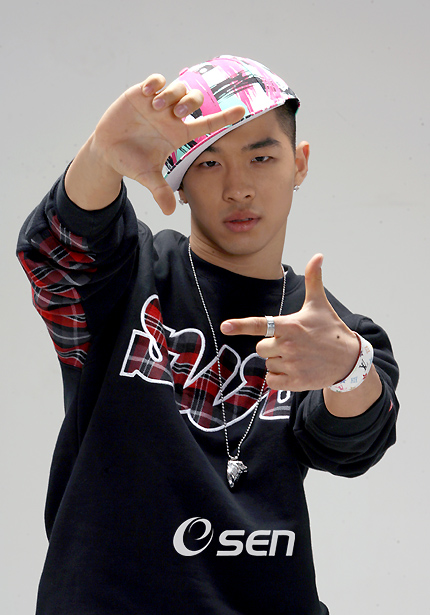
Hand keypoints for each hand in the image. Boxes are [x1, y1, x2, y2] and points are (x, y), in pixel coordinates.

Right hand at [91, 75, 244, 213]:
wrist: (108, 151)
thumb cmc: (132, 162)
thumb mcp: (147, 176)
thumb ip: (160, 191)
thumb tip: (170, 212)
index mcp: (178, 134)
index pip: (207, 124)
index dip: (225, 118)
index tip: (243, 111)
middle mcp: (171, 116)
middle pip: (194, 99)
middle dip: (190, 102)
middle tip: (177, 112)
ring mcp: (157, 104)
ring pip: (177, 88)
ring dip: (171, 95)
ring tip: (156, 107)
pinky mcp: (141, 94)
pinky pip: (156, 80)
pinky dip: (155, 83)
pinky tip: (148, 92)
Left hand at [220, 254, 359, 391]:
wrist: (348, 360)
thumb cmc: (330, 329)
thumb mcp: (320, 305)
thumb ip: (314, 280)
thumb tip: (318, 255)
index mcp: (290, 325)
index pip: (261, 324)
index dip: (241, 325)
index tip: (225, 326)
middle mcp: (289, 344)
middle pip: (260, 348)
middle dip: (272, 347)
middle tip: (292, 344)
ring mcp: (292, 364)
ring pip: (267, 364)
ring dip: (278, 362)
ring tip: (298, 357)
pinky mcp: (295, 382)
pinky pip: (272, 381)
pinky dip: (279, 378)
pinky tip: (295, 371)